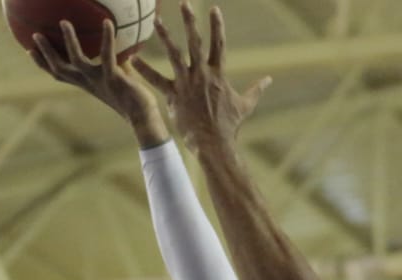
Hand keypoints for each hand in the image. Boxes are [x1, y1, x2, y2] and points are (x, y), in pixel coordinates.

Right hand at [27, 19, 168, 147]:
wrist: (142, 116)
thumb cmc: (132, 97)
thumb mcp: (117, 77)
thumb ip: (112, 62)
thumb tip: (111, 43)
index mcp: (86, 84)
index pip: (59, 74)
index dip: (42, 63)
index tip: (29, 50)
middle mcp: (88, 83)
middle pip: (59, 68)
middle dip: (45, 52)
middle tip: (34, 34)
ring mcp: (99, 80)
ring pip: (77, 60)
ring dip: (69, 41)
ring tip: (64, 22)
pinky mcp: (113, 78)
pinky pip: (107, 55)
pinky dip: (107, 38)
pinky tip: (106, 22)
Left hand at [137, 4, 271, 158]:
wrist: (214, 143)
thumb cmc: (230, 125)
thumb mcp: (246, 105)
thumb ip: (256, 89)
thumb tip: (269, 80)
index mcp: (218, 74)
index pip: (219, 44)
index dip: (217, 25)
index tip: (214, 8)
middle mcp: (202, 74)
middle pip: (195, 42)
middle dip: (190, 21)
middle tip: (184, 3)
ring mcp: (186, 83)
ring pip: (174, 54)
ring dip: (165, 35)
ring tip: (156, 20)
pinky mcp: (174, 95)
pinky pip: (156, 80)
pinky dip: (144, 69)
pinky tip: (132, 58)